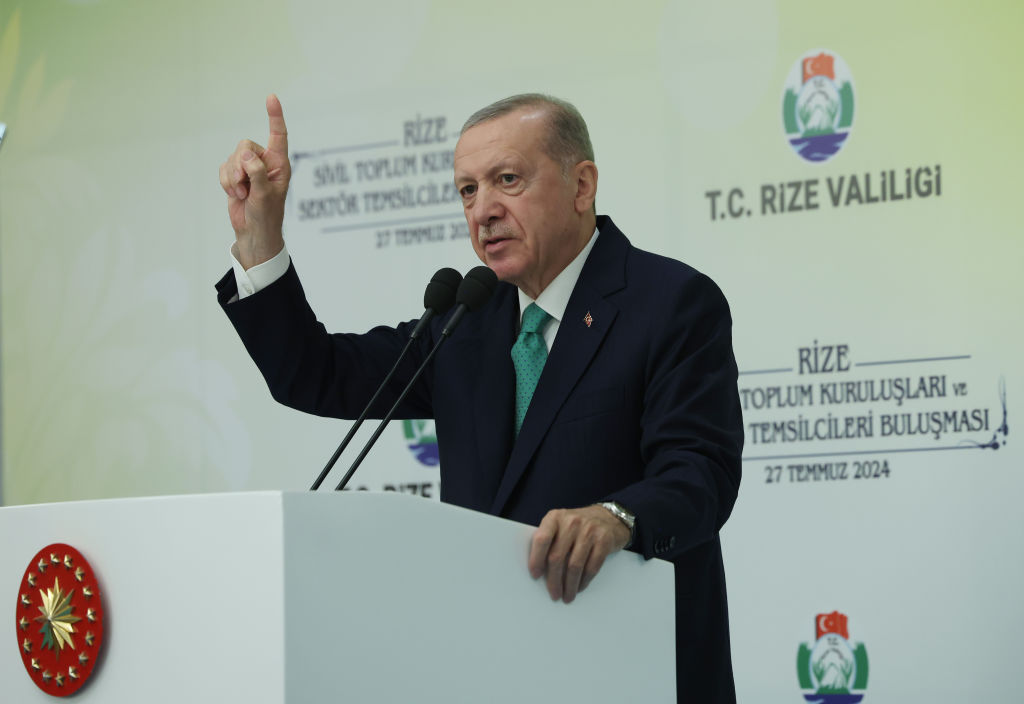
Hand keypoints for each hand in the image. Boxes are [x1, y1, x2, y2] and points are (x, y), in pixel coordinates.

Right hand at [218, 94, 290, 269]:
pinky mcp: (235, 176)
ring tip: (241, 194)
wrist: (254, 232)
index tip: (271, 97)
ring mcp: (249, 169)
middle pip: (245, 146)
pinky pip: (223, 168)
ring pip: (232, 158)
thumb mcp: (265, 195)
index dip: (274, 116)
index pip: (278, 135)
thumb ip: (257, 173)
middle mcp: (264, 163)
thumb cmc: (266, 216)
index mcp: (279, 164)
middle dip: (240, 165)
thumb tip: (246, 156)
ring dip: (232, 178)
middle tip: (244, 185)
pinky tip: (235, 195)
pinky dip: (226, 182)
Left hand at [528, 505, 630, 603]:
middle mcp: (571, 522)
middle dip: (554, 580)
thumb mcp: (560, 525)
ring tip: (567, 595)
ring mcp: (589, 530)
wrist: (609, 518)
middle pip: (557, 557)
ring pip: (575, 565)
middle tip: (554, 594)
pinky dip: (584, 581)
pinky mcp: (604, 540)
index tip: (535, 575)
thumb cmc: (578, 526)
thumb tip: (538, 570)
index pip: (542, 539)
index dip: (536, 559)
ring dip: (570, 585)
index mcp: (555, 517)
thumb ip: (548, 541)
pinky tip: (580, 587)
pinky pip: (591, 567)